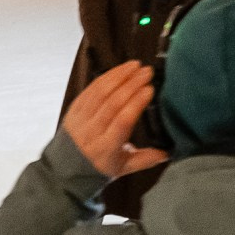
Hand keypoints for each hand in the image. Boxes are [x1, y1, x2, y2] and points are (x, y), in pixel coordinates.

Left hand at [64, 61, 169, 180]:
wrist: (66, 168)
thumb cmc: (98, 167)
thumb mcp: (124, 168)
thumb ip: (147, 159)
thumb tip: (169, 151)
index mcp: (106, 148)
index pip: (123, 120)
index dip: (137, 103)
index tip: (150, 90)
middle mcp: (91, 132)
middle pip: (112, 102)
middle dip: (131, 84)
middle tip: (147, 72)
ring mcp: (80, 119)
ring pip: (100, 92)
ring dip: (119, 76)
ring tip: (135, 66)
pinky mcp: (74, 109)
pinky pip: (90, 89)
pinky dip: (106, 77)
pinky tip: (119, 70)